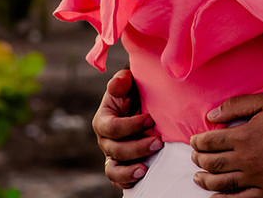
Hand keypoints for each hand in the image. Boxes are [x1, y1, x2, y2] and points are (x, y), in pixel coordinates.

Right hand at [93, 69, 161, 188]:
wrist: (143, 103)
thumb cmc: (135, 92)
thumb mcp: (128, 82)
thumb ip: (122, 81)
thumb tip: (117, 83)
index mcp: (103, 120)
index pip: (112, 128)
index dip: (131, 126)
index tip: (150, 119)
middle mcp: (105, 140)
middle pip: (115, 150)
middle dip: (137, 147)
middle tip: (158, 142)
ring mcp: (112, 154)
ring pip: (113, 169)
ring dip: (128, 171)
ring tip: (144, 169)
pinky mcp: (121, 164)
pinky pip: (119, 179)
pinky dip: (128, 181)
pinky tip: (143, 176)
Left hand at [190, 94, 262, 197]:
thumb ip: (236, 106)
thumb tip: (211, 115)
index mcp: (244, 136)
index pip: (211, 142)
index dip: (199, 142)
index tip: (194, 141)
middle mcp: (247, 159)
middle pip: (213, 163)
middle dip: (199, 159)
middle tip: (195, 157)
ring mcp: (257, 177)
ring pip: (223, 182)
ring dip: (206, 180)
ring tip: (198, 177)